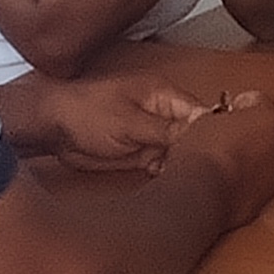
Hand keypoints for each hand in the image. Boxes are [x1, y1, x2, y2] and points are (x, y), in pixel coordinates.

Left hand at [13, 73, 217, 174]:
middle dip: (199, 151)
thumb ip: (167, 129)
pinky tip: (166, 179)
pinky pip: (164, 162)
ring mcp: (152, 133)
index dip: (212, 132)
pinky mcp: (141, 151)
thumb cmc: (84, 113)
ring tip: (185, 176)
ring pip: (181, 151)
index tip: (221, 152)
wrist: (52, 128)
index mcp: (163, 94)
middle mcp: (162, 112)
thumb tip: (201, 131)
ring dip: (182, 164)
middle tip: (204, 171)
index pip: (201, 113)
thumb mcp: (130, 123)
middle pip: (195, 133)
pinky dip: (167, 171)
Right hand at [171, 91, 273, 230]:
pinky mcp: (269, 195)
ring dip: (251, 156)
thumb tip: (217, 123)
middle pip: (269, 129)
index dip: (240, 104)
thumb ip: (220, 117)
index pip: (259, 100)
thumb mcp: (204, 121)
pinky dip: (249, 179)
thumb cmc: (206, 157)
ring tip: (223, 160)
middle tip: (226, 134)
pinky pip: (261, 180)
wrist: (205, 195)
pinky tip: (226, 180)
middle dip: (250, 130)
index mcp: (268, 117)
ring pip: (267, 156)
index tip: (228, 110)